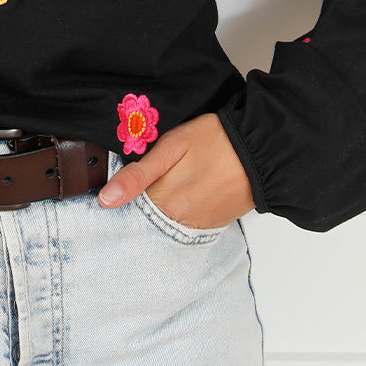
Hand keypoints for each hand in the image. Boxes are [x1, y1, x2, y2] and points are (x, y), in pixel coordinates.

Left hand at [98, 112, 253, 228]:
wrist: (260, 150)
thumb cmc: (213, 140)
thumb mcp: (170, 148)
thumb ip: (137, 176)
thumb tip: (105, 200)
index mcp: (163, 201)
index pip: (128, 211)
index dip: (121, 198)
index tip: (114, 189)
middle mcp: (179, 221)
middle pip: (146, 218)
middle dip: (140, 204)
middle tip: (147, 179)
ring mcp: (197, 225)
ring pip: (166, 222)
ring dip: (160, 208)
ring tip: (169, 182)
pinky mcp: (212, 225)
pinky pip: (186, 224)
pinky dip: (180, 212)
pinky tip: (184, 192)